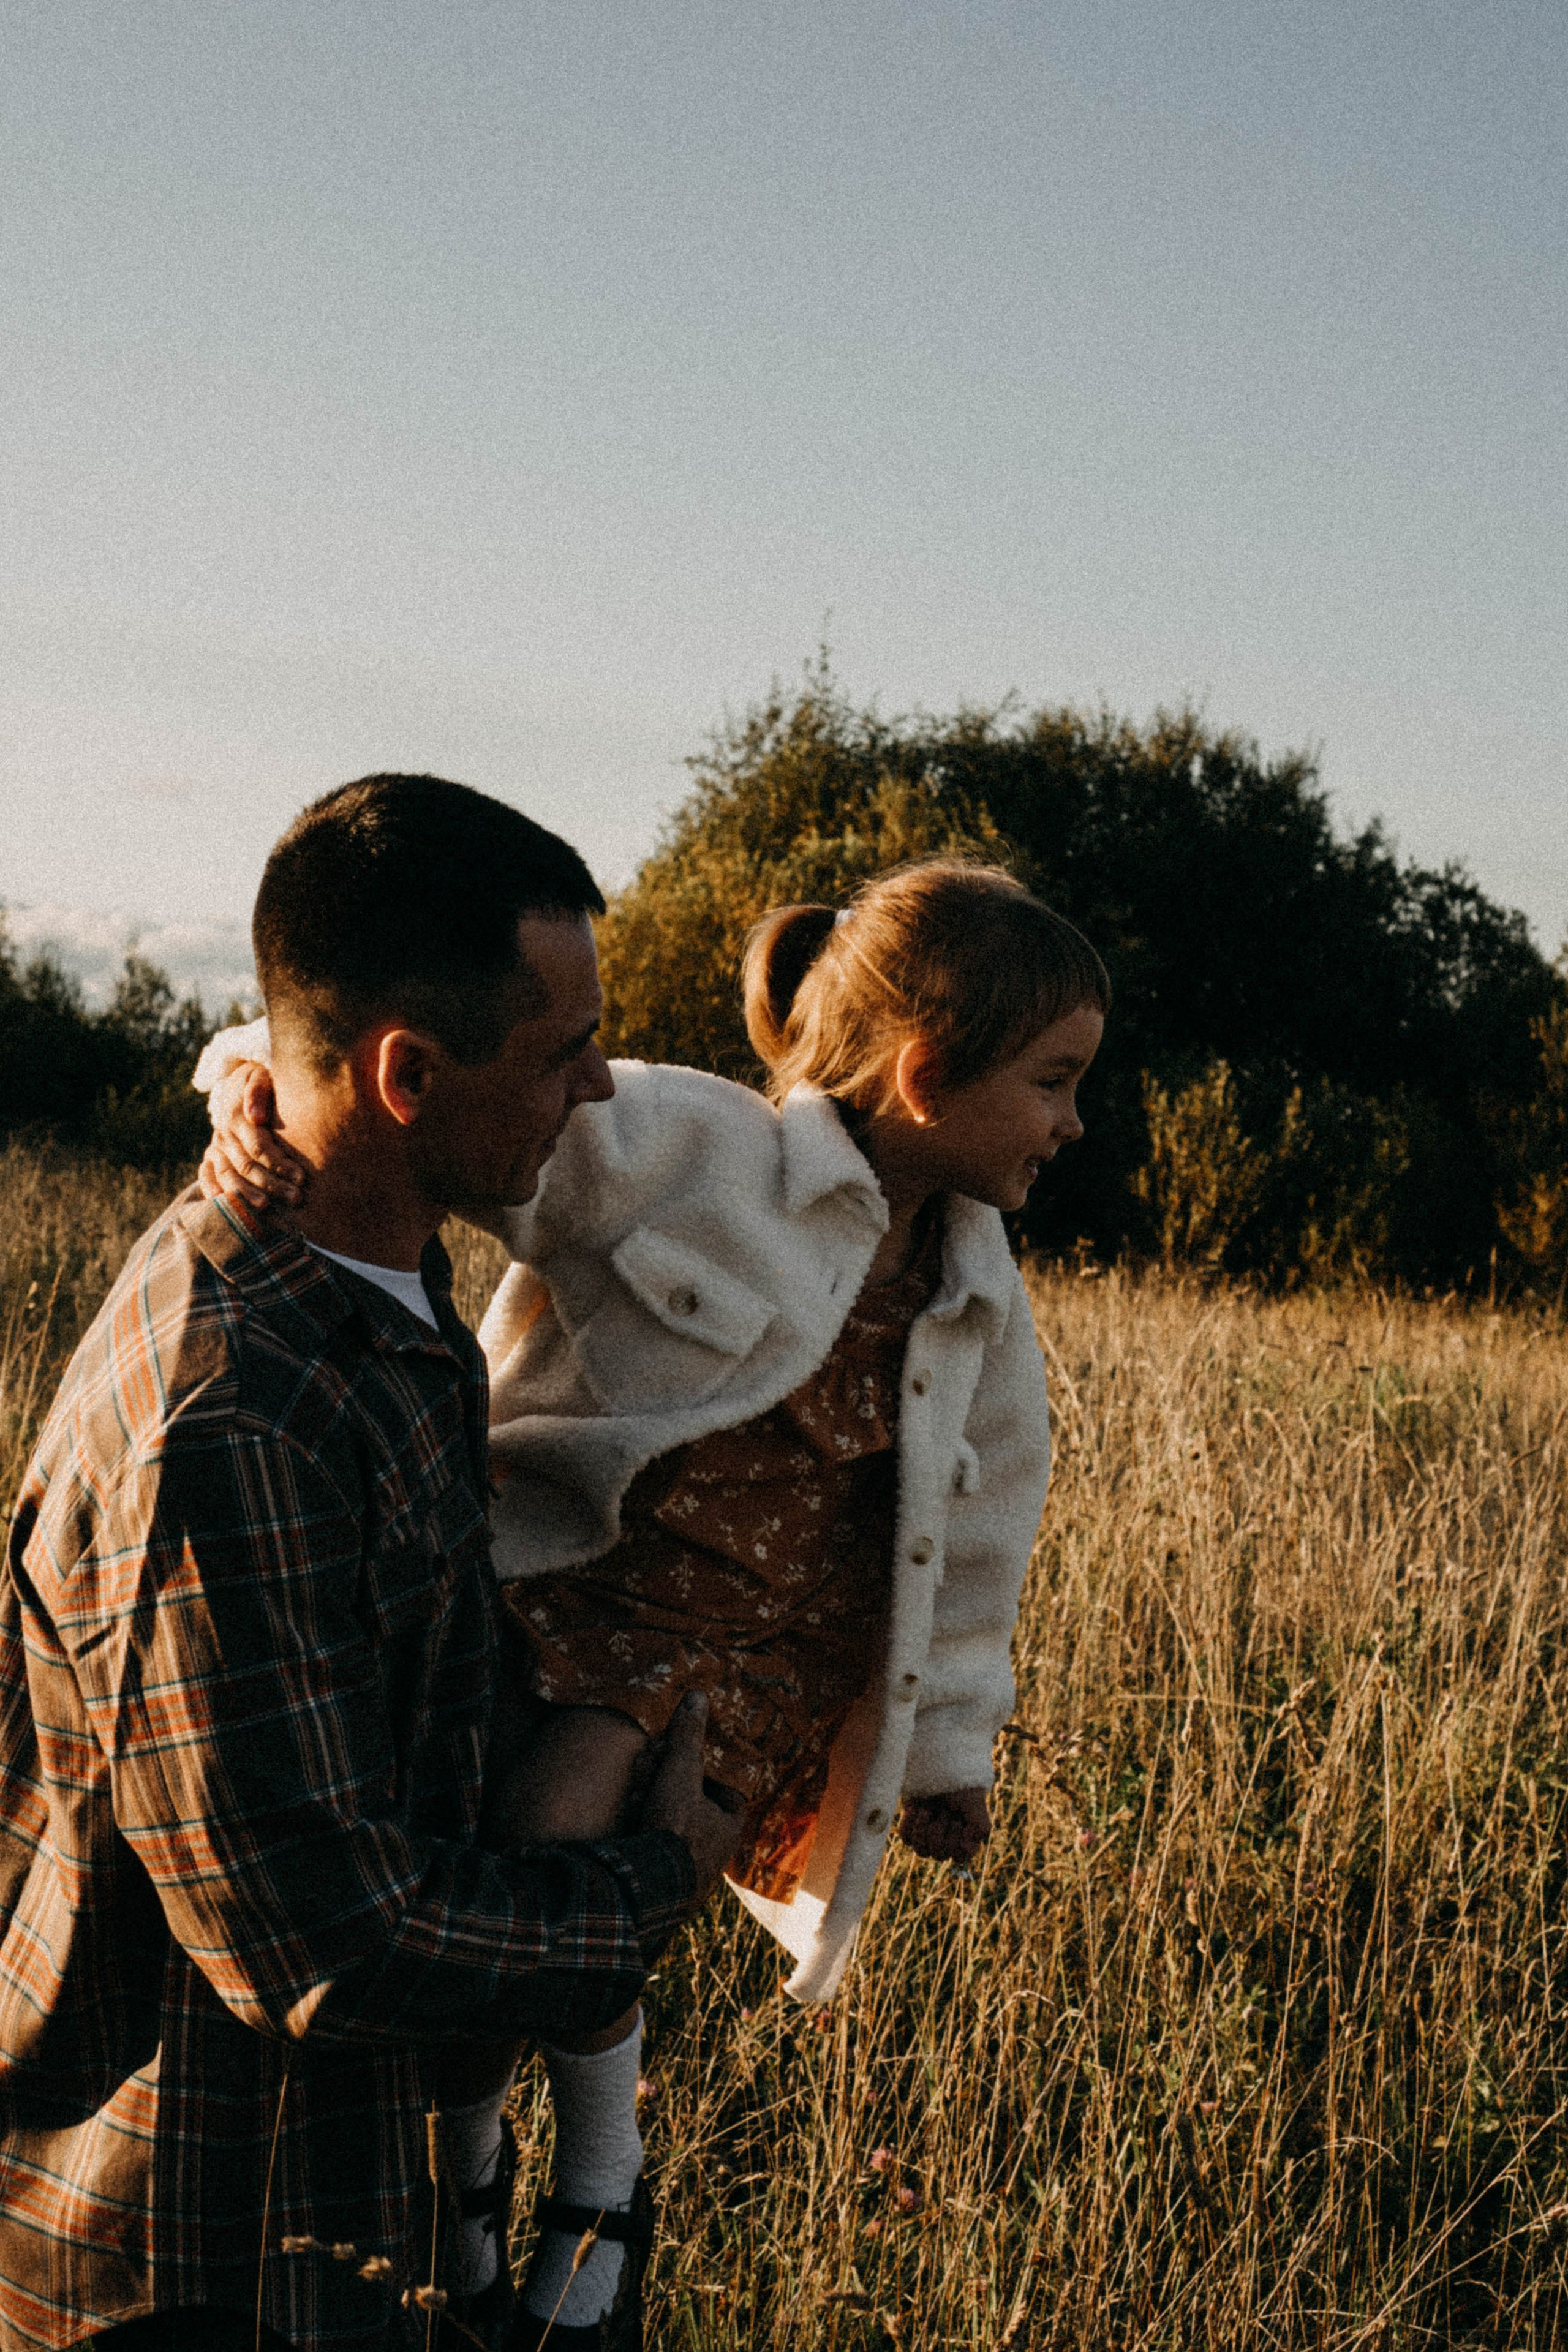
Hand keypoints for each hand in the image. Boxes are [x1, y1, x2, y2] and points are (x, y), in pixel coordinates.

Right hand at [198, 1063, 307, 1213]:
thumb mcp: (260, 1076)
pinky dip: (214, 1193)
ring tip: (267, 1210)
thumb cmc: (261, 1083)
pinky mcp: (210, 1156)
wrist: (238, 1084)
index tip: (301, 1177)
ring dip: (248, 1194)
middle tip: (295, 1198)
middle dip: (272, 1184)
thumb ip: (258, 1091)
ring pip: (229, 1176)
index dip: (279, 1163)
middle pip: (247, 1165)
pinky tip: (230, 1209)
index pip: (259, 1146)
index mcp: (237, 1117)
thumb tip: (256, 1116)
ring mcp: (215, 1146)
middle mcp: (224, 1134)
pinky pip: (207, 1177)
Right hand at [640, 1693, 743, 1902]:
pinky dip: (641, 1829)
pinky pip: (654, 1849)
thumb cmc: (673, 1830)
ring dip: (653, 1803)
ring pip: (673, 1827)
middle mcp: (714, 1854)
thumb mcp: (679, 1773)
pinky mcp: (662, 1887)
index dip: (707, 1775)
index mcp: (727, 1829)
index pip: (729, 1796)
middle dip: (670, 1784)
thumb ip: (687, 1738)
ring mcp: (688, 1874)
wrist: (644, 1892)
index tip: (685, 1762)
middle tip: (651, 1766)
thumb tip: (698, 1696)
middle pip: (695, 1808)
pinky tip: (627, 1817)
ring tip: (636, 1791)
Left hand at [897, 1786, 990, 1864]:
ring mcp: (928, 1835)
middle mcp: (947, 1841)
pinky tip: (916, 1808)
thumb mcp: (975, 1804)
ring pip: (921, 1851)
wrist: (940, 1766)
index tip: (958, 1821)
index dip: (956, 1841)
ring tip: (927, 1809)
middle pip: (939, 1855)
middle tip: (943, 1810)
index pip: (959, 1856)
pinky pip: (906, 1838)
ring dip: (923, 1829)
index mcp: (965, 1839)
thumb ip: (980, 1827)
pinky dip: (910, 1823)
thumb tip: (967, 1848)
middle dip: (939, 1830)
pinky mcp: (912, 1826)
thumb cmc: (961, 1785)